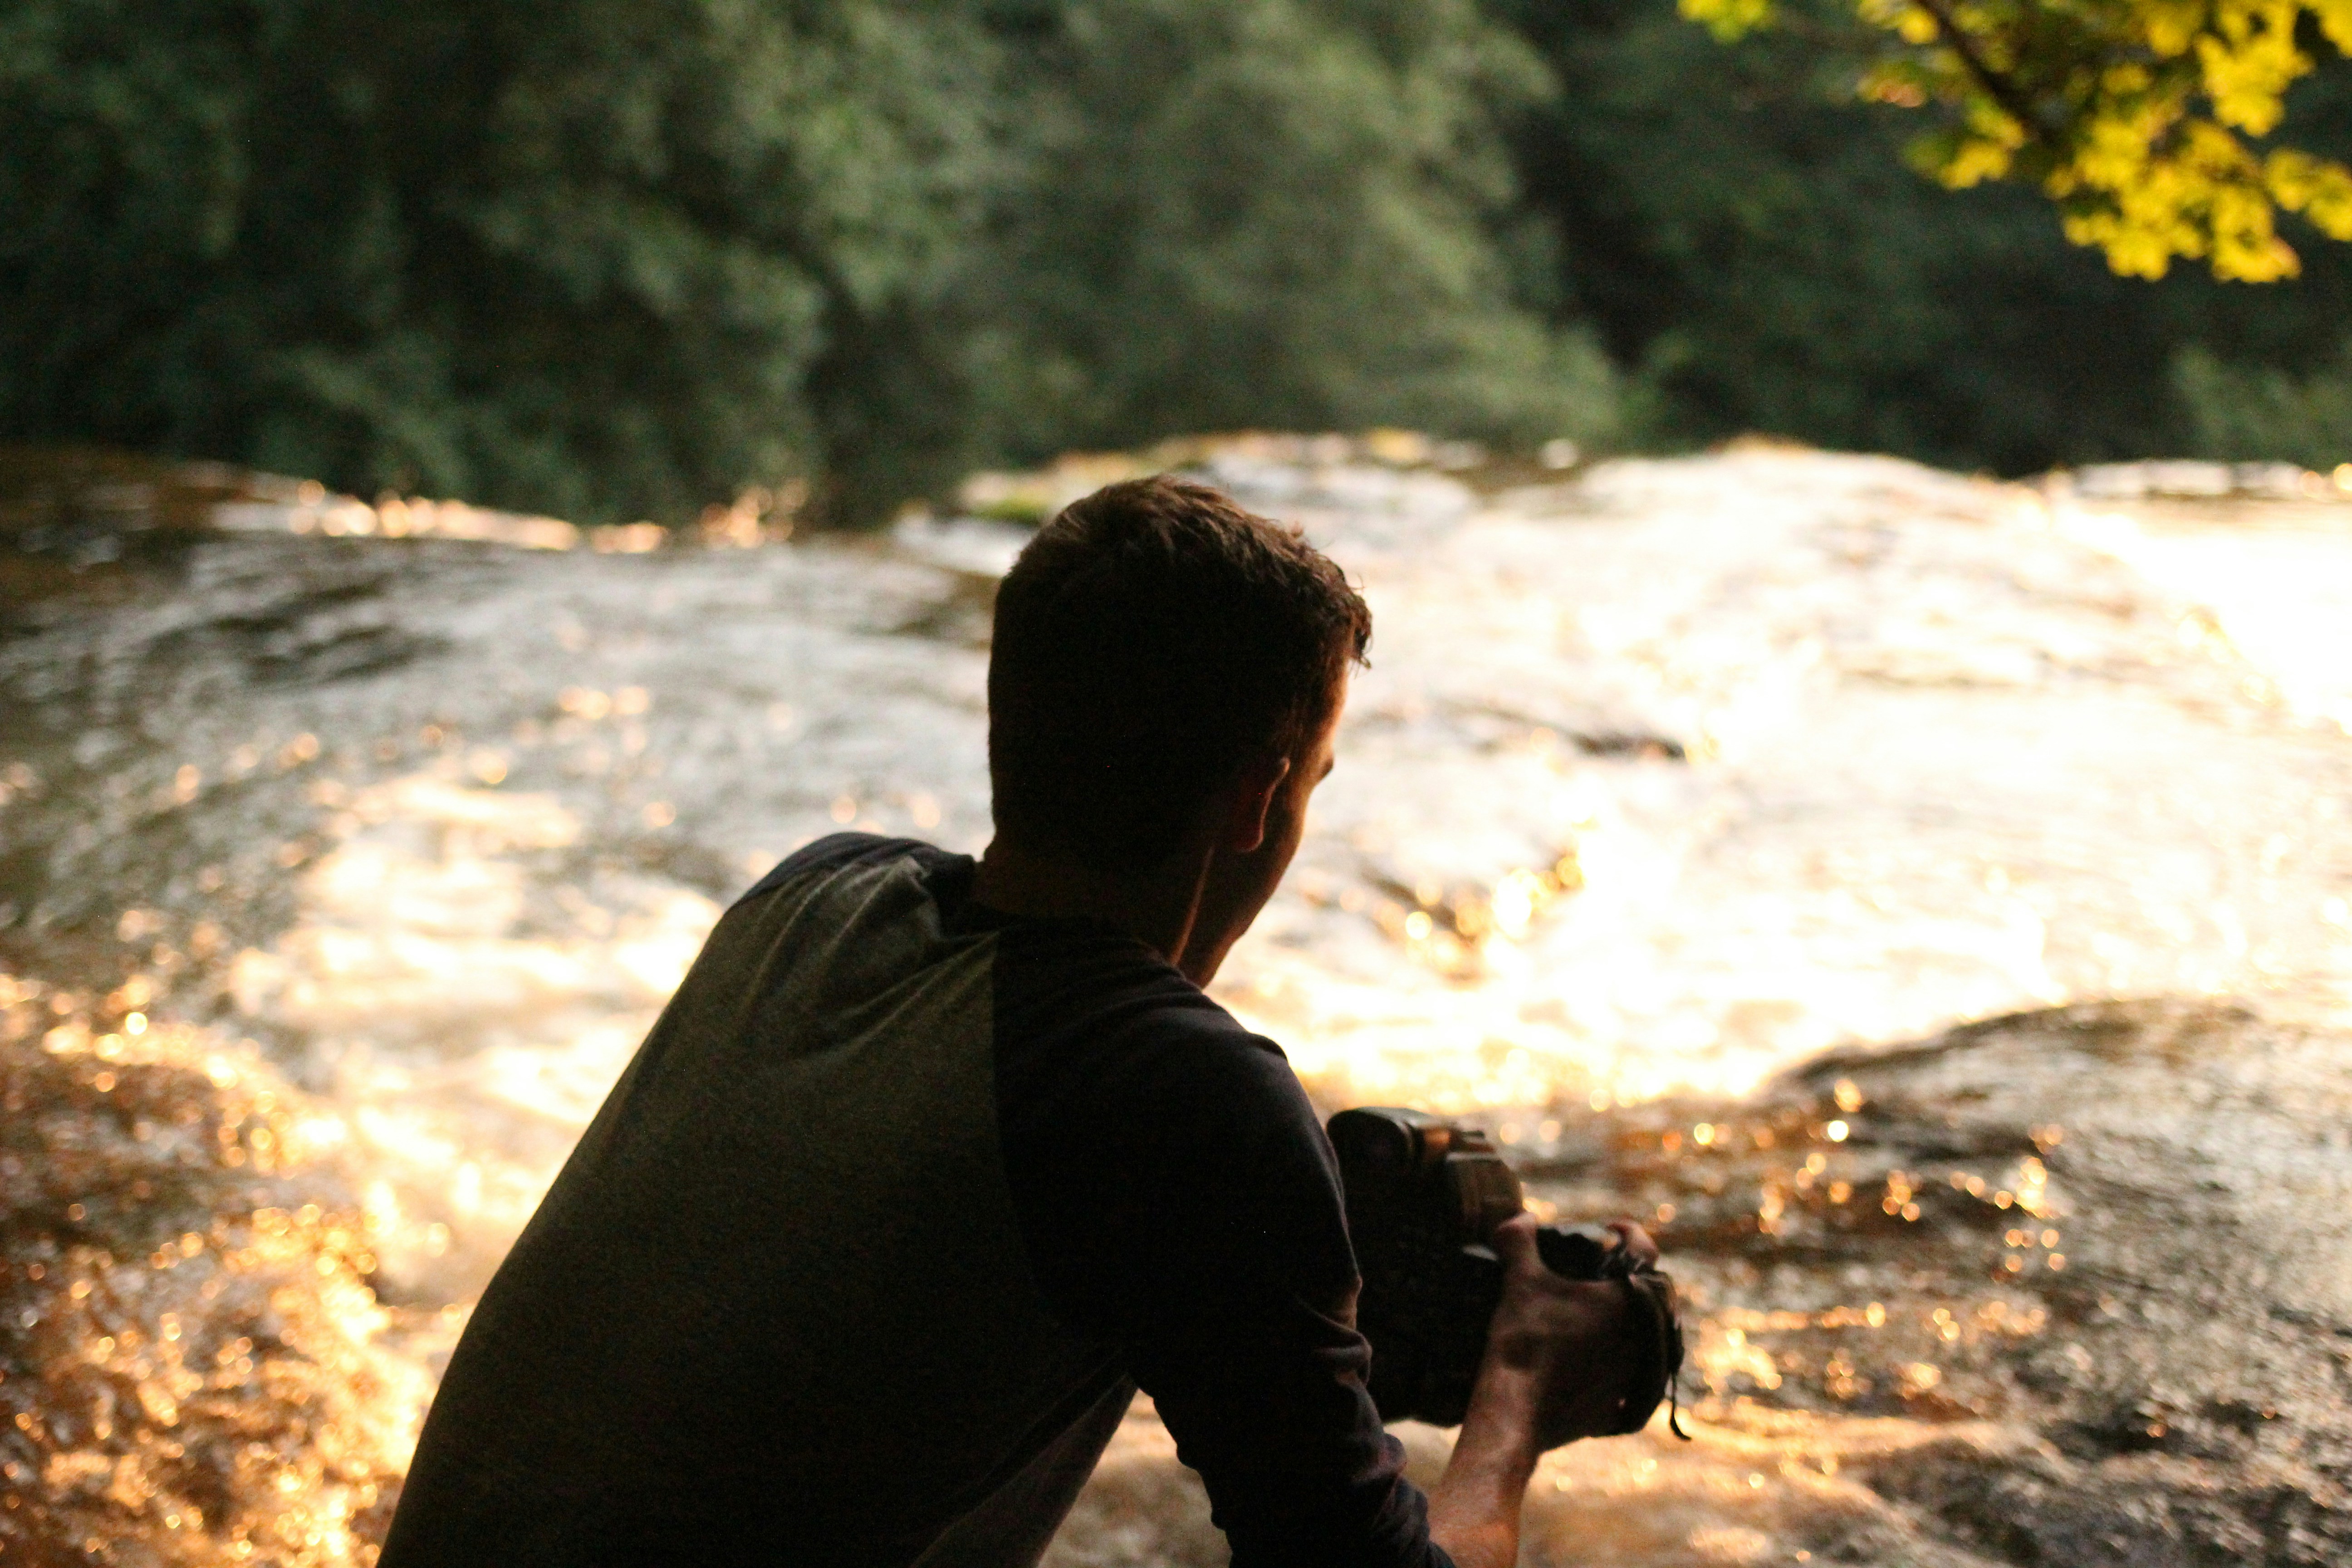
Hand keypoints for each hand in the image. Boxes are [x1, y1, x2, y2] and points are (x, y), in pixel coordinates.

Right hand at [1428, 1215, 1662, 1567]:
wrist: (1518, 1412)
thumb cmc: (1524, 1340)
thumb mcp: (1519, 1281)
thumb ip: (1519, 1240)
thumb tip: (1521, 1216)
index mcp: (1631, 1299)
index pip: (1644, 1249)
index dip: (1627, 1230)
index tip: (1608, 1228)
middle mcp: (1647, 1335)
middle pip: (1656, 1293)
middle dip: (1633, 1276)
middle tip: (1604, 1270)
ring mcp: (1641, 1373)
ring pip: (1653, 1334)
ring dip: (1633, 1318)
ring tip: (1603, 1311)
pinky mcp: (1627, 1403)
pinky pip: (1639, 1374)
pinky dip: (1625, 1359)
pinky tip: (1600, 1354)